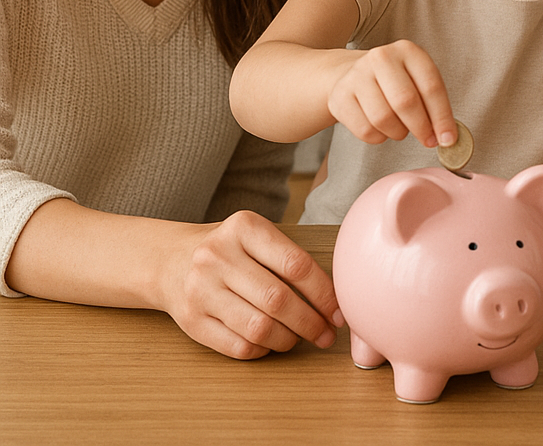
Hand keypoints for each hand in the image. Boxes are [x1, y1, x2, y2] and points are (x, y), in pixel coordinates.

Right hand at [163, 211, 342, 358]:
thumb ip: (288, 257)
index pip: (295, 264)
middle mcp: (218, 256)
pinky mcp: (191, 322)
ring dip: (289, 340)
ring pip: (259, 328)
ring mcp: (201, 290)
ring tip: (301, 338)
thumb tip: (333, 297)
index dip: (323, 293)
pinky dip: (263, 350)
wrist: (169, 259)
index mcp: (243, 227)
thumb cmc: (228, 248)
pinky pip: (238, 346)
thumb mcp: (255, 235)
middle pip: (278, 300)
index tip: (338, 311)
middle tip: (327, 334)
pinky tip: (272, 343)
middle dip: (311, 322)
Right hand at [327, 39, 456, 147]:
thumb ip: (434, 104)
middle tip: (428, 140)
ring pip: (383, 119)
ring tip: (400, 128)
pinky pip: (365, 130)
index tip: (448, 139)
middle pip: (405, 102)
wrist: (349, 74)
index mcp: (407, 50)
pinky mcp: (339, 97)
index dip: (442, 116)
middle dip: (421, 128)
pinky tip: (381, 129)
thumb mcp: (417, 80)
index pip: (431, 86)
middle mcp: (381, 57)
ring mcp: (357, 75)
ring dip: (398, 133)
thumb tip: (448, 137)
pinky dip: (378, 138)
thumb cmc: (394, 82)